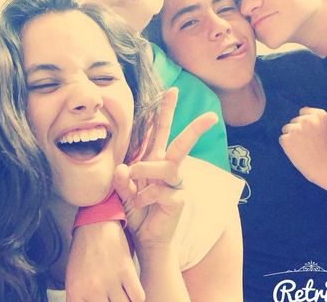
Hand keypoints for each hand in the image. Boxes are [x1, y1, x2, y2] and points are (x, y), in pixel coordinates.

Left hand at [66, 220, 144, 301]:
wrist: (94, 225)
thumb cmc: (84, 252)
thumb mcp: (73, 278)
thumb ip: (80, 298)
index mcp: (76, 291)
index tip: (103, 300)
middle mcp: (93, 289)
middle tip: (112, 296)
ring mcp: (110, 281)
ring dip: (125, 301)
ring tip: (121, 294)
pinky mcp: (126, 271)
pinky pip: (138, 298)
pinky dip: (136, 296)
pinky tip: (130, 290)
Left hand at [113, 88, 216, 251]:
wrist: (147, 239)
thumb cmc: (136, 210)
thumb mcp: (122, 191)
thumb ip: (120, 179)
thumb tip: (122, 167)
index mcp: (153, 160)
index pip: (158, 132)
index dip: (164, 111)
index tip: (171, 90)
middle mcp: (167, 168)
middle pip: (180, 142)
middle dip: (193, 126)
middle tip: (209, 114)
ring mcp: (175, 183)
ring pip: (167, 164)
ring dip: (145, 168)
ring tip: (132, 175)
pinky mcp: (178, 199)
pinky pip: (160, 191)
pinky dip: (143, 196)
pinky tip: (139, 204)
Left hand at [280, 107, 326, 188]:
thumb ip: (317, 121)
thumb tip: (304, 108)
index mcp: (320, 116)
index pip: (304, 112)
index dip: (308, 125)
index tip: (313, 134)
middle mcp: (307, 120)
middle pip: (295, 121)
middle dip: (300, 131)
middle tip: (311, 145)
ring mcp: (296, 129)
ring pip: (287, 129)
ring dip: (293, 137)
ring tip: (306, 149)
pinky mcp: (286, 140)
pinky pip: (283, 139)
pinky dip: (288, 146)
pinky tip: (300, 153)